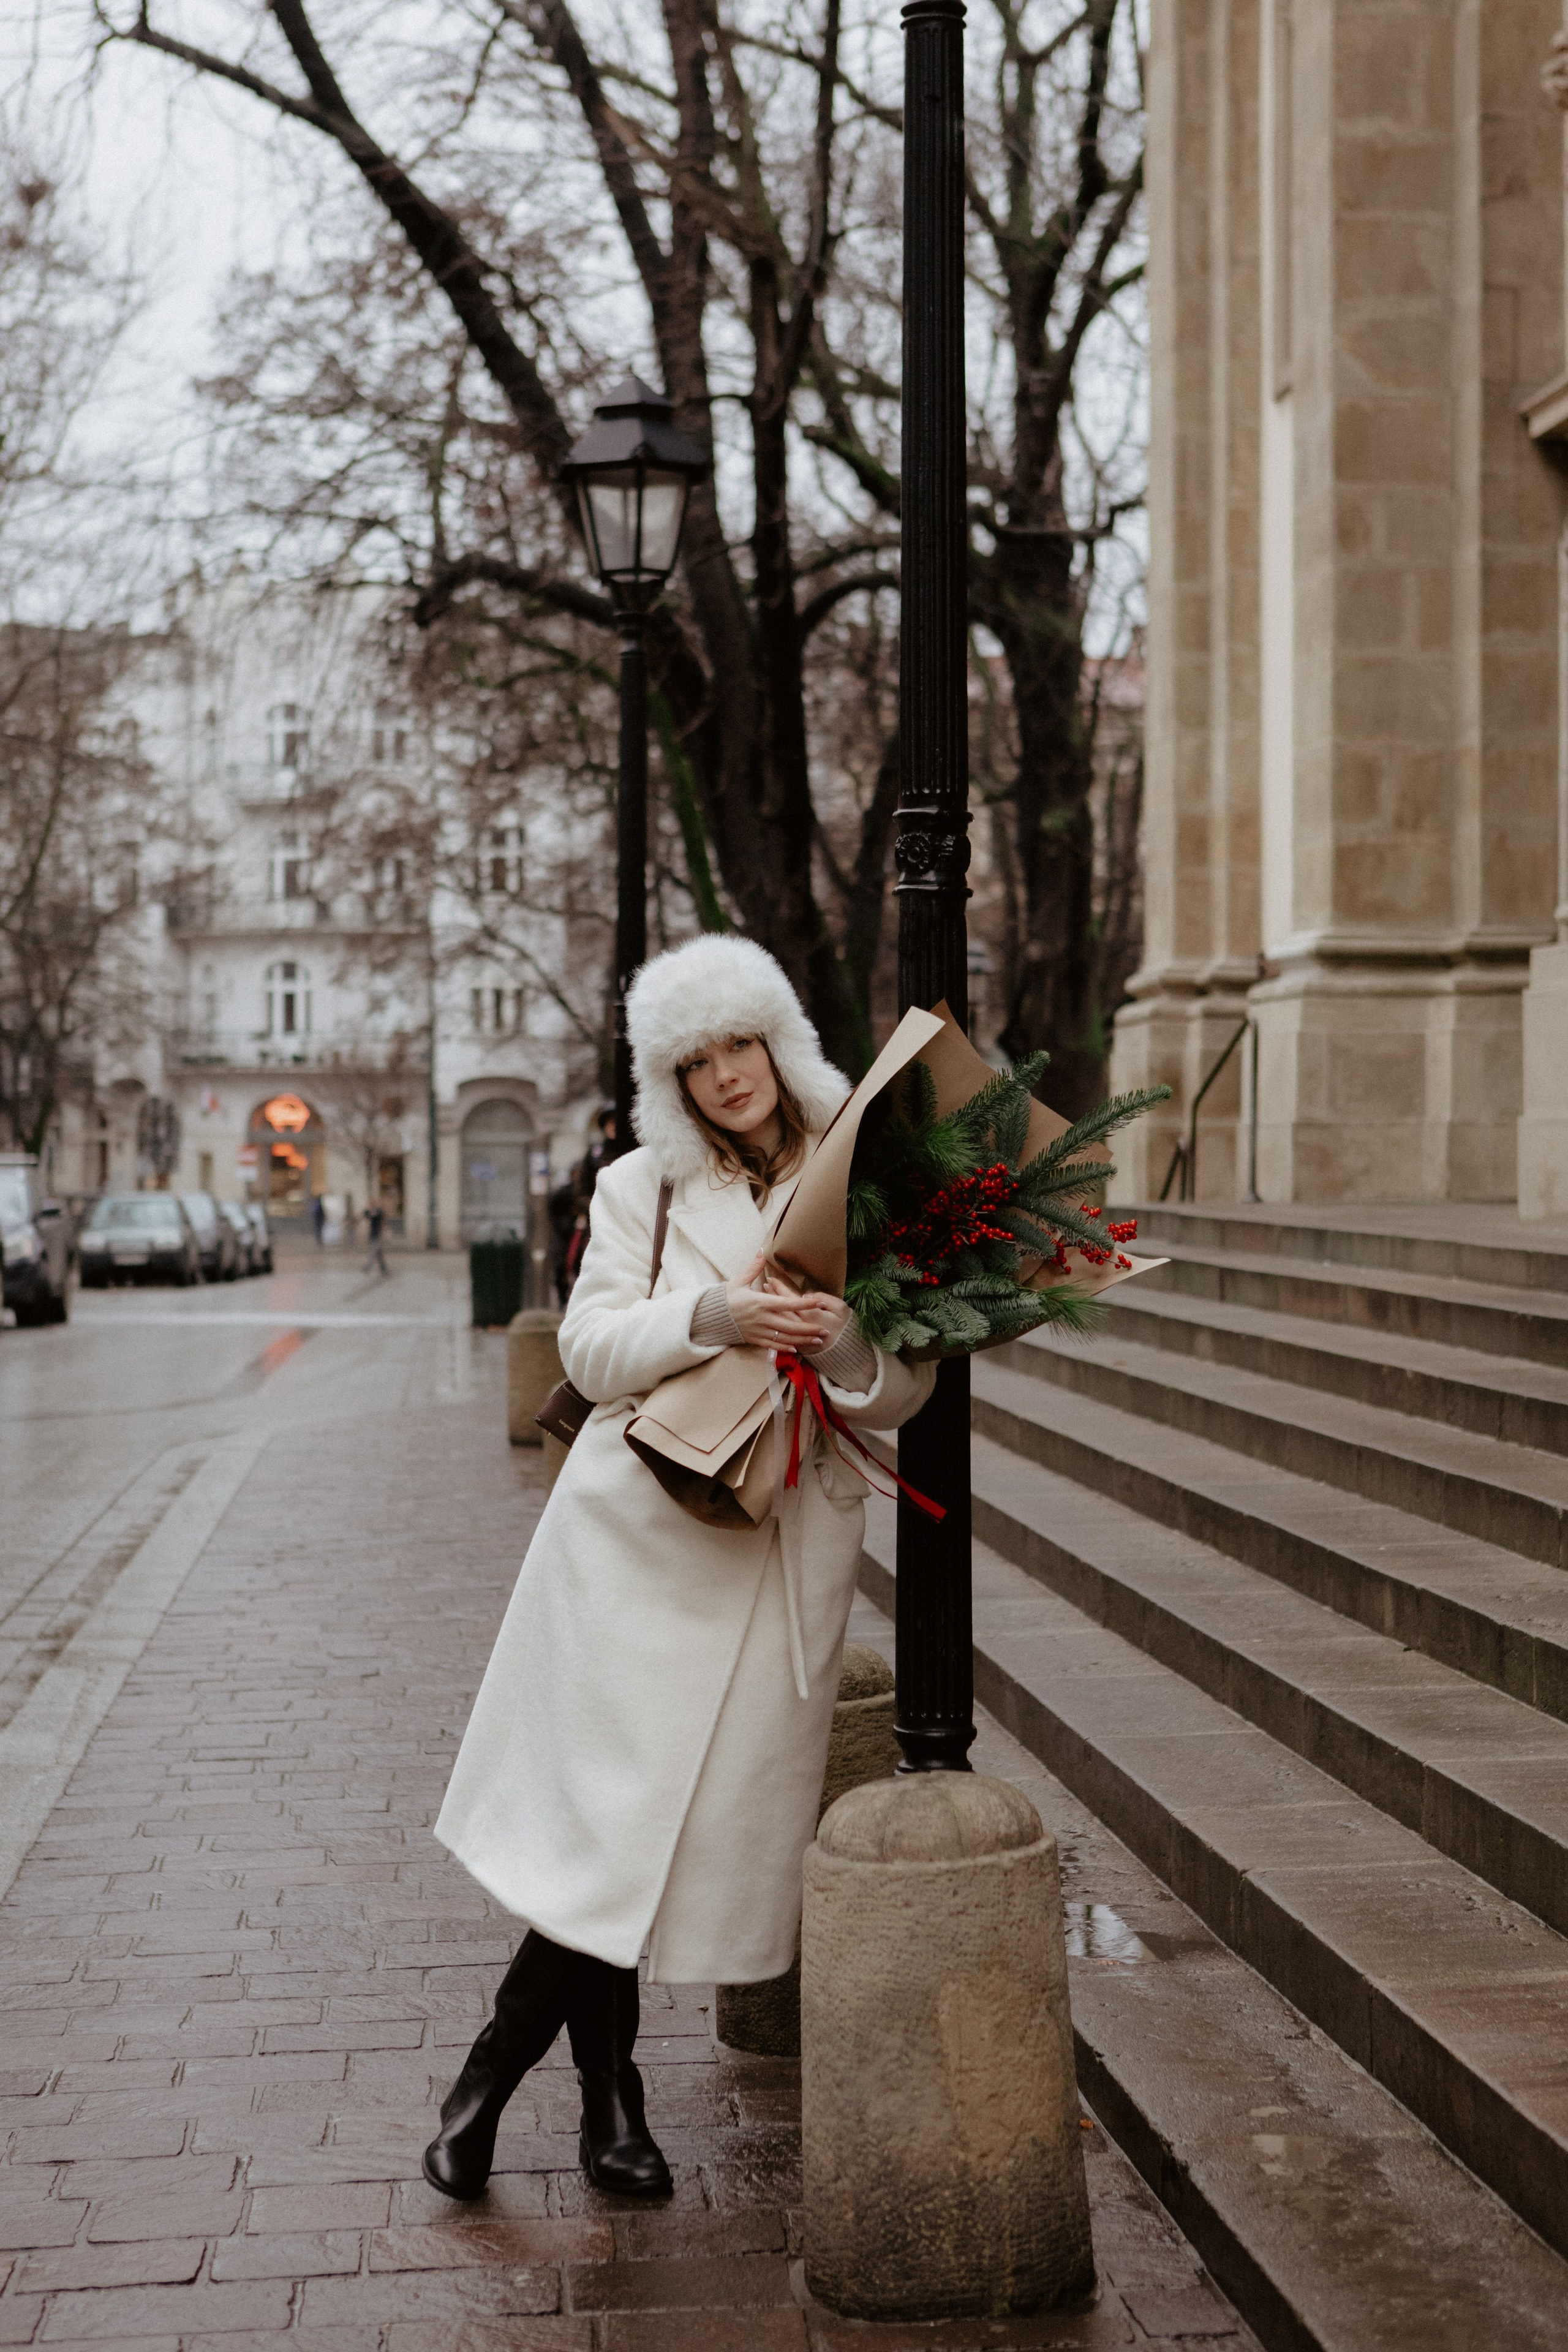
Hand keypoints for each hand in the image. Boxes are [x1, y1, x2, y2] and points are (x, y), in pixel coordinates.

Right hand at [724, 1255, 849, 1353]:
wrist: (708, 1318)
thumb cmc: (725, 1298)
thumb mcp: (739, 1280)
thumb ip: (754, 1267)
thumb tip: (761, 1250)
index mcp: (760, 1302)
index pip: (788, 1303)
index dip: (805, 1304)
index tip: (820, 1302)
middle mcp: (762, 1318)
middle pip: (791, 1325)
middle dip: (809, 1328)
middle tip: (826, 1329)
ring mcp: (758, 1331)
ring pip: (785, 1337)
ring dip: (803, 1339)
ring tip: (818, 1340)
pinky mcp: (753, 1339)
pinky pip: (773, 1345)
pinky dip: (785, 1347)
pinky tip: (797, 1348)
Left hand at [763, 1269, 851, 1355]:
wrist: (847, 1352)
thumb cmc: (846, 1326)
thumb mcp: (841, 1308)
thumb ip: (824, 1299)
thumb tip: (806, 1296)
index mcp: (811, 1315)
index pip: (791, 1299)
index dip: (780, 1289)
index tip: (772, 1279)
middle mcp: (801, 1326)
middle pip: (782, 1309)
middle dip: (772, 1296)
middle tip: (765, 1285)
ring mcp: (798, 1338)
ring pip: (780, 1321)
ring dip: (772, 1309)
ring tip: (765, 1297)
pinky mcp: (798, 1346)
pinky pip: (782, 1336)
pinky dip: (775, 1324)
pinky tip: (771, 1318)